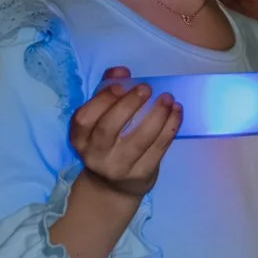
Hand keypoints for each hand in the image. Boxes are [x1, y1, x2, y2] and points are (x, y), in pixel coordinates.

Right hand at [70, 67, 182, 198]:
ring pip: (139, 139)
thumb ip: (107, 90)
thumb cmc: (108, 142)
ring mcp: (119, 167)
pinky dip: (170, 127)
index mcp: (80, 139)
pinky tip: (176, 111)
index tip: (120, 85)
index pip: (84, 119)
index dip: (102, 100)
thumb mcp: (101, 118)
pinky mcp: (142, 174)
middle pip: (109, 128)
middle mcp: (95, 155)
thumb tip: (121, 71)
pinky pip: (159, 148)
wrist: (114, 186)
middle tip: (146, 88)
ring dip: (157, 115)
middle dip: (129, 104)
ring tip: (168, 98)